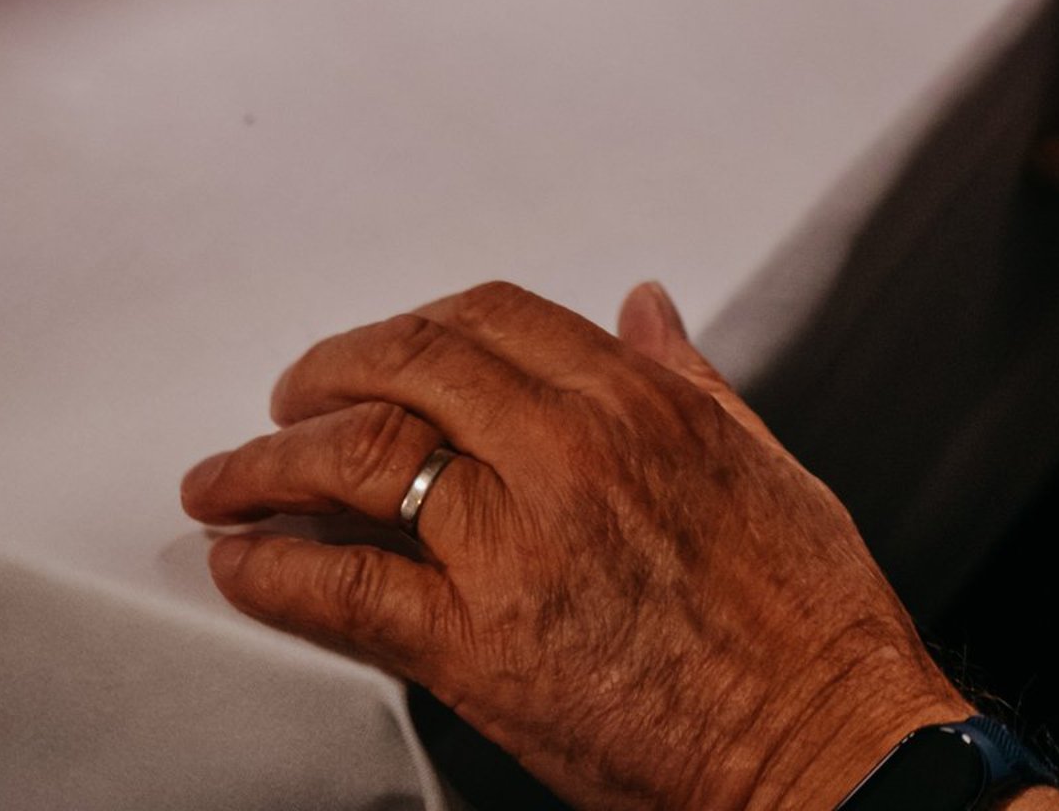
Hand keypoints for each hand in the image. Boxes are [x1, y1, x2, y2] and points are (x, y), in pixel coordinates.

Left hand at [181, 279, 968, 810]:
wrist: (831, 751)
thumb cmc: (811, 623)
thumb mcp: (760, 461)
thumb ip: (686, 377)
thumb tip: (646, 308)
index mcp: (636, 402)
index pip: (489, 318)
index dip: (417, 327)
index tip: (384, 348)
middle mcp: (567, 451)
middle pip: (406, 368)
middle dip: (326, 376)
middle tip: (284, 400)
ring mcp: (516, 546)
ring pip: (359, 459)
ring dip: (271, 462)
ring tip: (228, 477)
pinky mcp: (480, 649)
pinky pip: (347, 587)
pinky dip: (276, 568)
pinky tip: (241, 564)